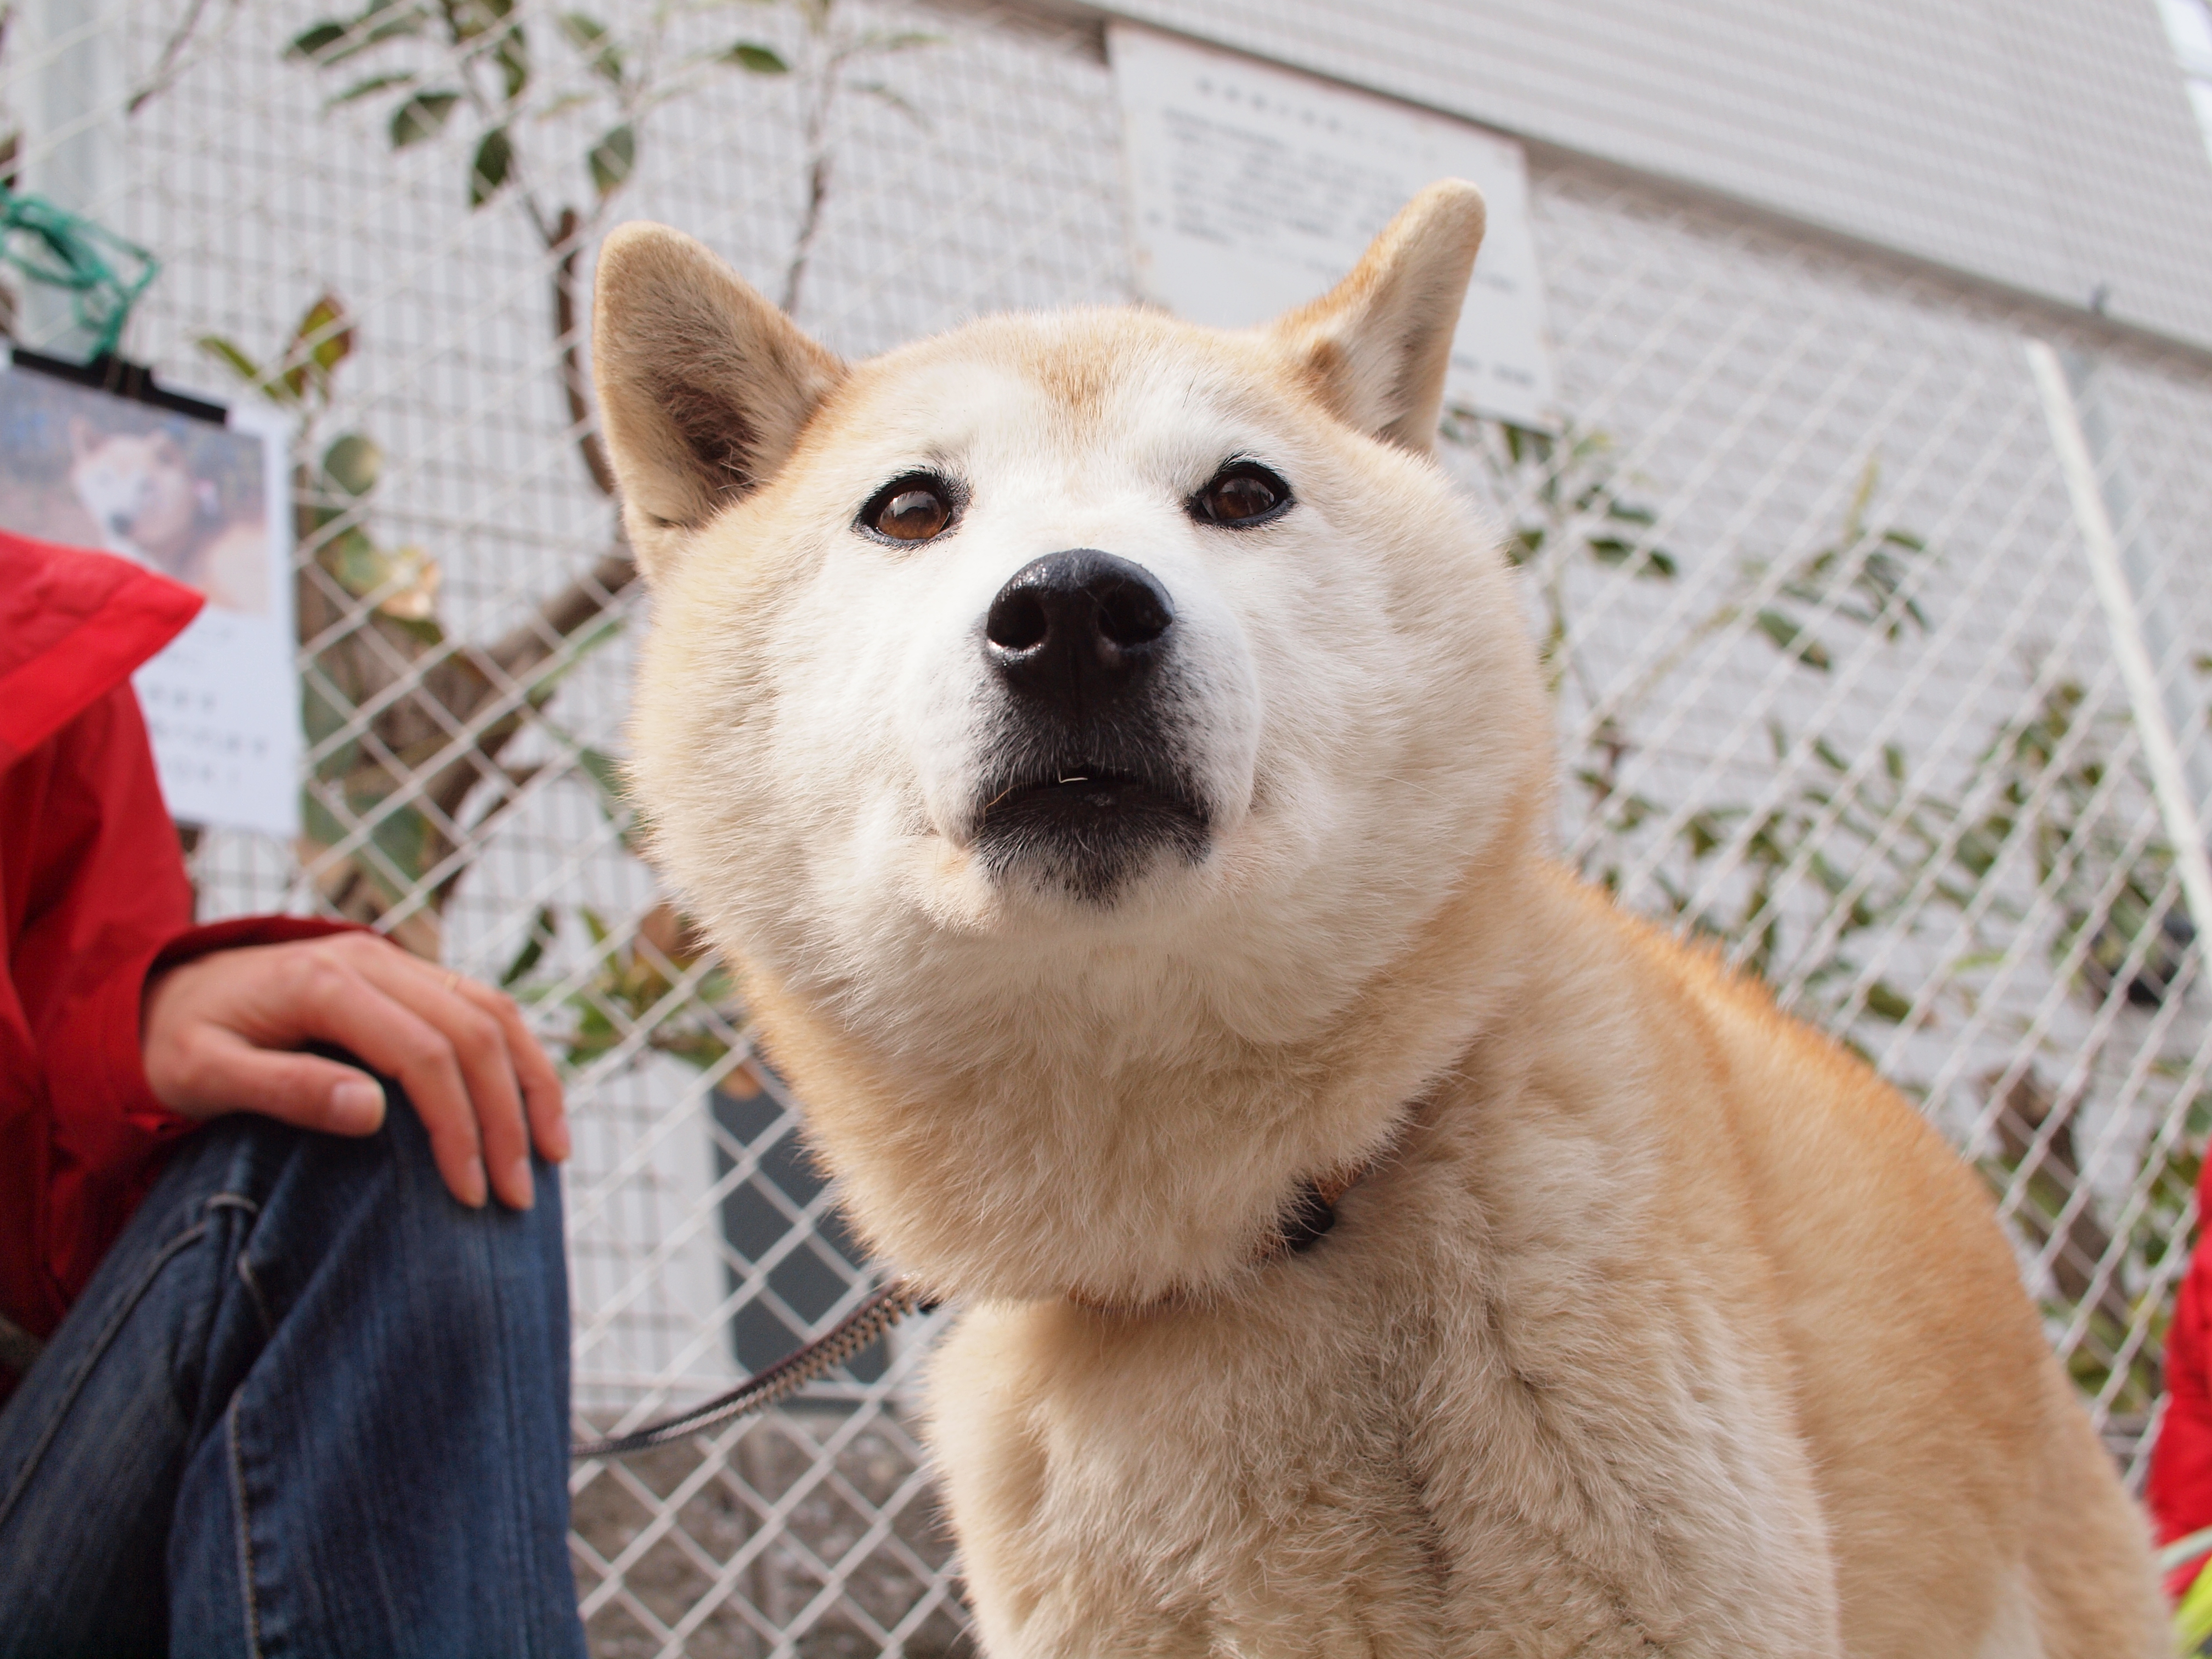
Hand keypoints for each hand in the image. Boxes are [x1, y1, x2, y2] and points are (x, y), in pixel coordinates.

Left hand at [142, 932, 568, 1208]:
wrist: (157, 993)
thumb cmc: (173, 1044)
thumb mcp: (200, 1074)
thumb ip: (282, 1088)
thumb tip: (372, 1112)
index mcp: (323, 982)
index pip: (423, 1053)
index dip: (456, 1125)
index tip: (467, 1194)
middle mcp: (371, 958)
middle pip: (474, 1031)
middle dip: (507, 1117)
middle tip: (518, 1196)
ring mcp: (395, 961)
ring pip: (495, 1011)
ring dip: (532, 1083)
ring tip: (552, 1155)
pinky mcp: (408, 977)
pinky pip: (485, 1008)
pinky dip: (520, 1058)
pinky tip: (534, 1108)